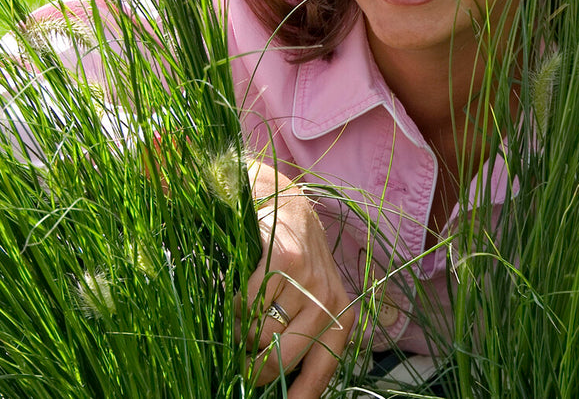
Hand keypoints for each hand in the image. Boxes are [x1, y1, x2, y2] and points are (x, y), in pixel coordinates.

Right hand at [242, 161, 354, 398]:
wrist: (282, 199)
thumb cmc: (292, 256)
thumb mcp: (308, 298)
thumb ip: (300, 336)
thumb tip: (276, 384)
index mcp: (341, 316)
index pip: (322, 373)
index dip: (298, 397)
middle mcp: (329, 300)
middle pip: (281, 360)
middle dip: (254, 367)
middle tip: (241, 358)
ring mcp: (309, 279)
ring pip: (259, 334)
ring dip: (242, 329)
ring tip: (245, 311)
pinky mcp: (286, 259)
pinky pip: (249, 303)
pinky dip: (237, 302)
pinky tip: (242, 289)